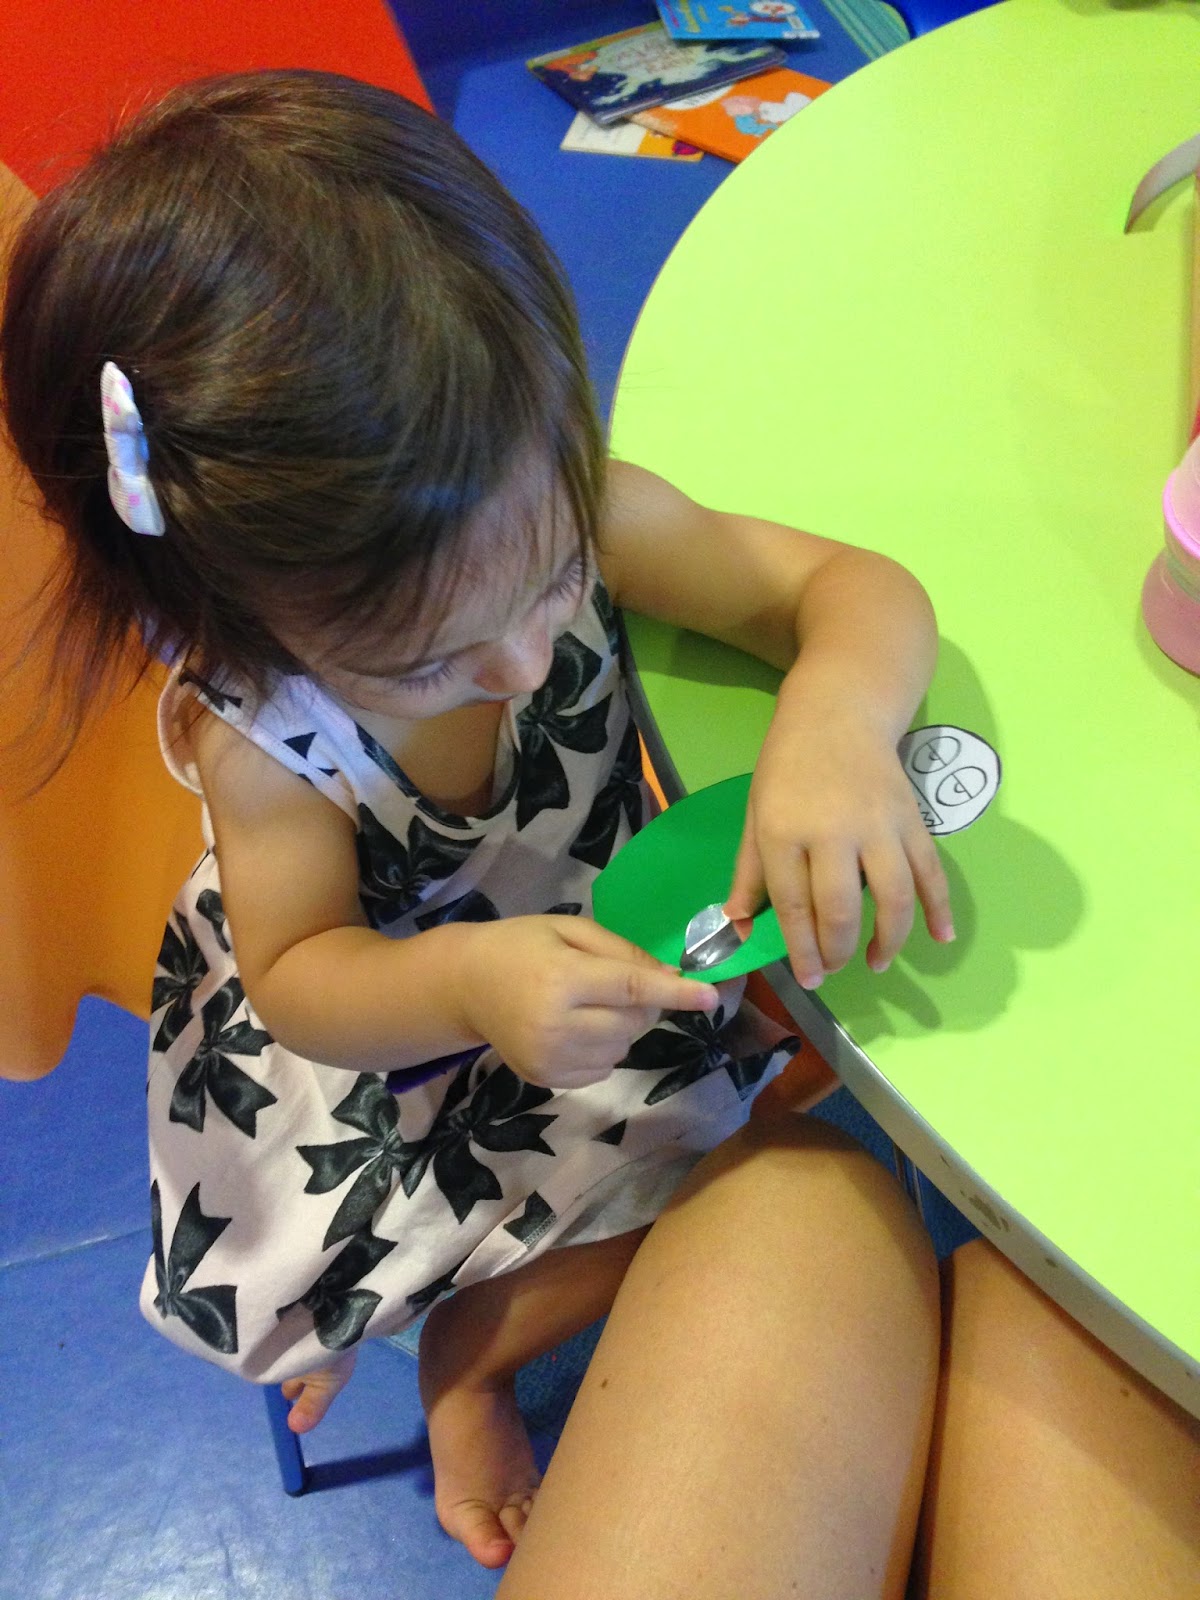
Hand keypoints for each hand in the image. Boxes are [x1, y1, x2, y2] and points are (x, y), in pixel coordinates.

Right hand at [459, 916, 718, 1088]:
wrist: (466, 985)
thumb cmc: (521, 945)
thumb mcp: (569, 930)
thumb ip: (622, 952)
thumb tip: (673, 979)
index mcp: (561, 979)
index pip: (631, 989)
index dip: (674, 994)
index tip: (710, 997)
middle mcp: (556, 1025)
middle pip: (634, 1021)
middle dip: (641, 1003)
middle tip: (611, 982)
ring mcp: (550, 1059)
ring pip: (624, 1047)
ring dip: (623, 1026)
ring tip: (587, 1004)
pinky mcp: (547, 1080)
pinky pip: (605, 1067)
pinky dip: (604, 1047)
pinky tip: (575, 1027)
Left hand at [723, 710, 953, 988]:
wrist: (838, 712)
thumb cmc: (788, 767)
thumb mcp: (756, 814)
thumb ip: (749, 874)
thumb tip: (738, 927)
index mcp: (784, 831)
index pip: (793, 905)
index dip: (801, 949)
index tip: (808, 978)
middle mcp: (833, 831)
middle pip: (841, 908)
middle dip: (838, 950)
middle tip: (834, 968)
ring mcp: (879, 825)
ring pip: (892, 898)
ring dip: (887, 940)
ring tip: (875, 961)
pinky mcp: (912, 820)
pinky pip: (931, 872)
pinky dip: (939, 908)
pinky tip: (940, 937)